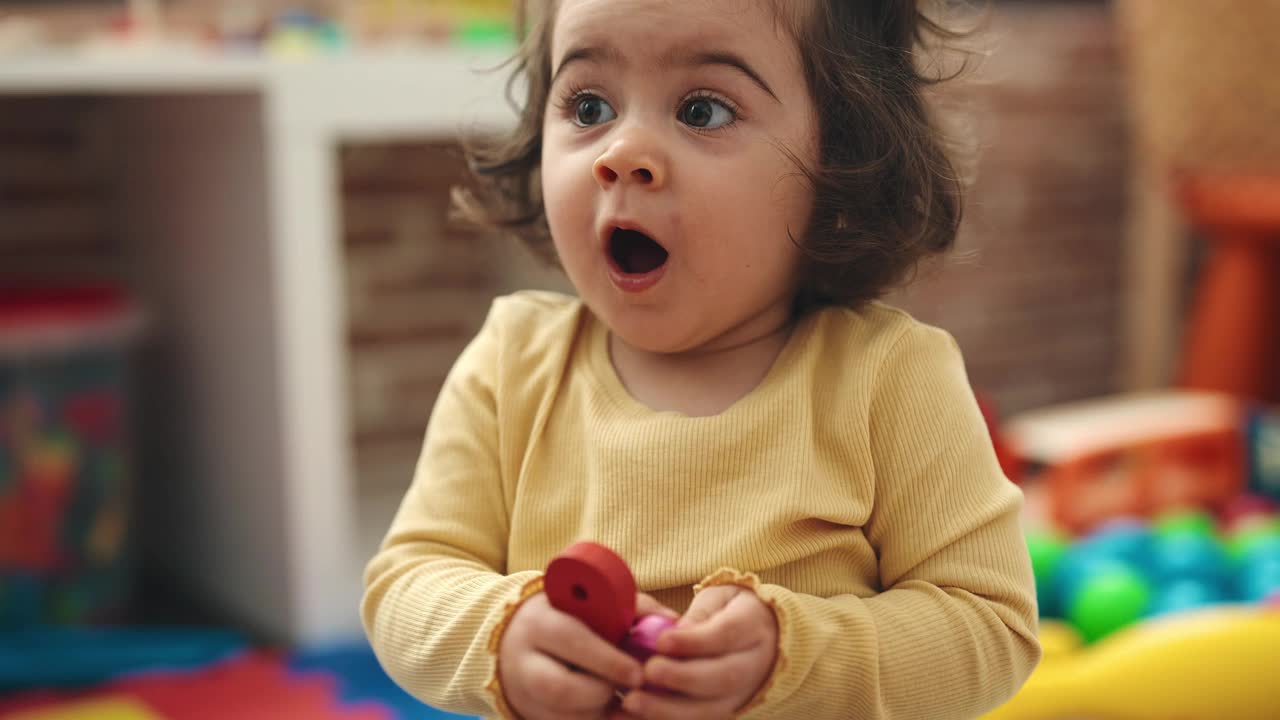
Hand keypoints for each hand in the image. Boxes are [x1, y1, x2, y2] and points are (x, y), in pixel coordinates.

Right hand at [499, 592, 678, 719]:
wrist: (517, 642)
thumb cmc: (567, 619)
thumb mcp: (591, 604)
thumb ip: (631, 609)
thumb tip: (671, 621)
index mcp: (540, 623)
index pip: (572, 641)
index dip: (608, 661)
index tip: (639, 673)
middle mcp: (524, 661)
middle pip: (562, 689)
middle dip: (604, 692)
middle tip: (633, 688)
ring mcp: (524, 695)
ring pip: (568, 717)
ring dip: (603, 712)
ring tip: (624, 698)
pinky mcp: (531, 717)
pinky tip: (612, 711)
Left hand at [613, 585, 777, 719]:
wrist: (760, 637)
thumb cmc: (729, 612)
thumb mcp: (718, 599)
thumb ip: (698, 615)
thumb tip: (673, 633)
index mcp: (753, 628)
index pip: (727, 634)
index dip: (694, 641)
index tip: (661, 641)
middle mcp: (753, 665)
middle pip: (723, 677)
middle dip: (682, 677)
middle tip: (648, 671)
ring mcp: (741, 695)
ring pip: (710, 710)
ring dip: (668, 710)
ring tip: (632, 701)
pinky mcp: (723, 712)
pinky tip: (632, 718)